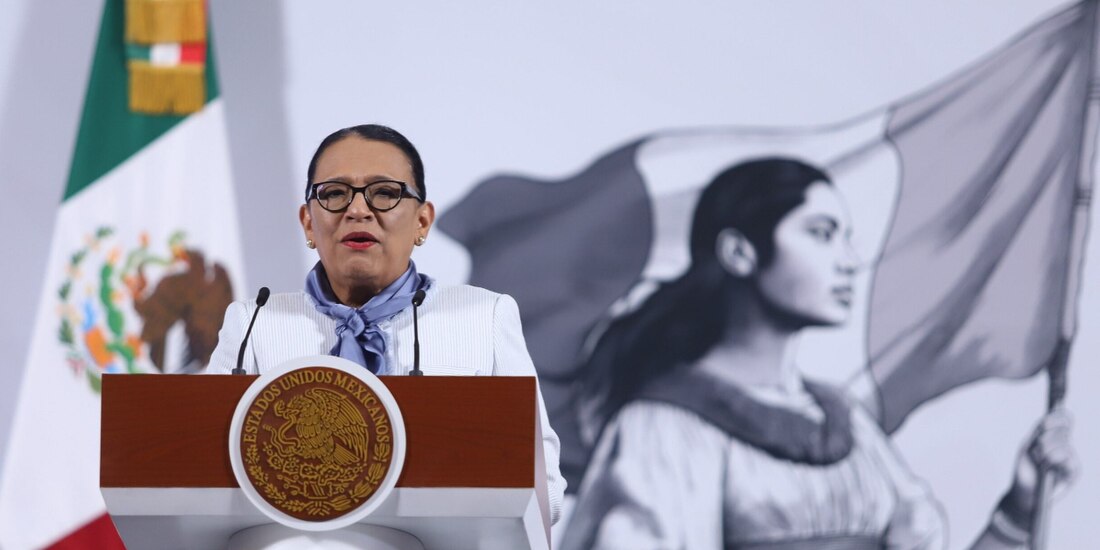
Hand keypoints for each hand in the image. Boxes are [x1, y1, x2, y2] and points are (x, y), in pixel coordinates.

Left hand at [998, 407, 1077, 529]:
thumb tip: (1046, 419)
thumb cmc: (1025, 468)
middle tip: (1035, 452)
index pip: (1065, 419)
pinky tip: (1046, 468)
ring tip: (1039, 462)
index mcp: (1054, 436)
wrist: (1024, 491)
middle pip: (1063, 429)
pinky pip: (1068, 459)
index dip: (1057, 417)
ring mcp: (1071, 458)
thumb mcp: (1027, 446)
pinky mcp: (1074, 472)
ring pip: (1064, 444)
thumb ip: (1038, 432)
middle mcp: (1065, 445)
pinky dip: (1053, 461)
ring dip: (1046, 452)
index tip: (1043, 424)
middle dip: (1045, 438)